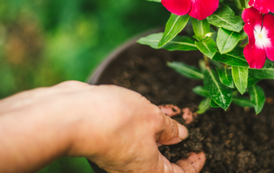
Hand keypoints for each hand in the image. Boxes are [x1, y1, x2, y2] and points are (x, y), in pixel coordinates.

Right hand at [0, 81, 204, 172]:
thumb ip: (170, 128)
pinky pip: (131, 135)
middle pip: (160, 162)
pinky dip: (142, 123)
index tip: (201, 152)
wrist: (72, 114)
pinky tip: (146, 106)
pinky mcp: (106, 140)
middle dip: (175, 142)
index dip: (193, 165)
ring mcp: (117, 155)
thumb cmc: (116, 120)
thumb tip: (180, 135)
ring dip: (158, 129)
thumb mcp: (153, 119)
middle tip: (186, 124)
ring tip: (169, 111)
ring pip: (145, 145)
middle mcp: (132, 168)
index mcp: (149, 171)